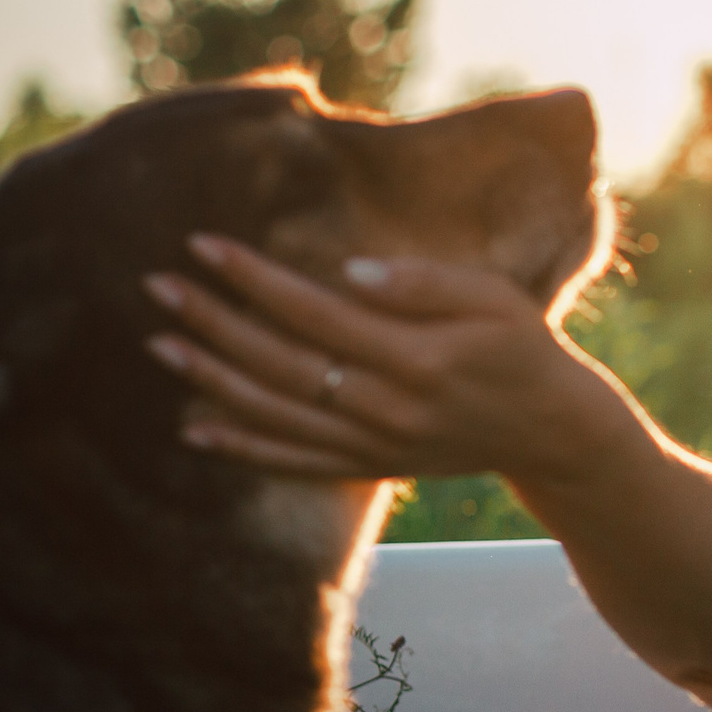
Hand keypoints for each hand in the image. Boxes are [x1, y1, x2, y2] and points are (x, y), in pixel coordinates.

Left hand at [144, 234, 615, 480]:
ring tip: (159, 344)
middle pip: (281, 364)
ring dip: (212, 380)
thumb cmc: (524, 347)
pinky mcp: (371, 466)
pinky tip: (195, 428)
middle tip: (157, 286)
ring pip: (276, 415)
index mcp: (418, 359)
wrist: (553, 430)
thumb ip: (423, 283)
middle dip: (214, 323)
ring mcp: (375, 445)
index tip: (204, 245)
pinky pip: (294, 461)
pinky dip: (242, 448)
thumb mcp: (494, 299)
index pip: (316, 314)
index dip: (255, 280)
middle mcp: (388, 409)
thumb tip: (349, 271)